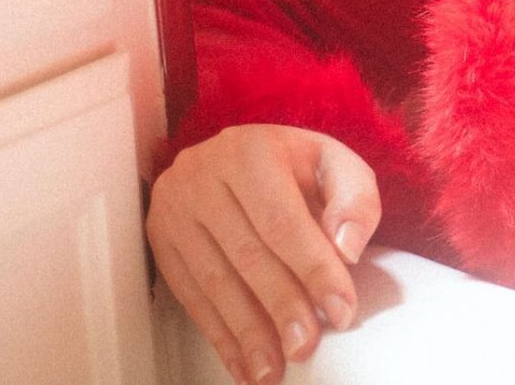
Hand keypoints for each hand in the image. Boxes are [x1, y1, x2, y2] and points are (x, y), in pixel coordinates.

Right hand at [146, 124, 379, 383]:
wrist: (240, 156)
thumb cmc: (295, 166)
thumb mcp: (334, 164)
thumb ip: (354, 201)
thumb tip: (347, 249)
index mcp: (249, 151)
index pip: (282, 220)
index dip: (313, 269)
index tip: (340, 310)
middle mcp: (201, 176)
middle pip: (246, 254)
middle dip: (280, 307)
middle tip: (305, 347)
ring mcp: (173, 210)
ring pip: (213, 282)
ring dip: (246, 333)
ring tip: (272, 370)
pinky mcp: (160, 241)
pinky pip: (189, 296)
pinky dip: (219, 336)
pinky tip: (242, 365)